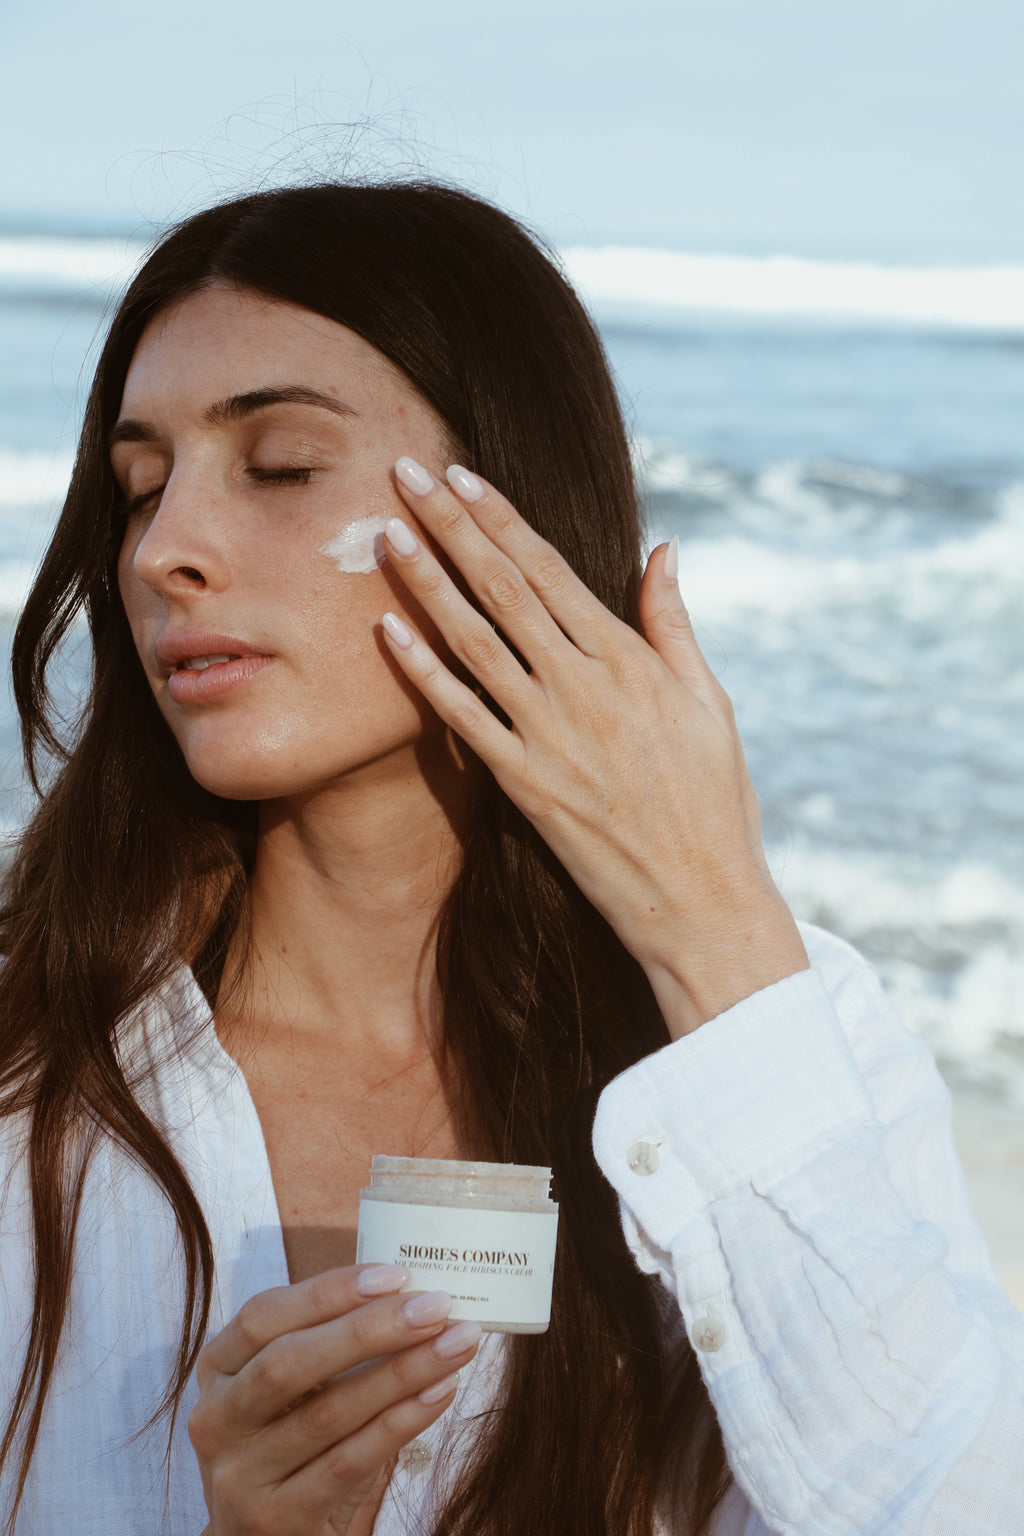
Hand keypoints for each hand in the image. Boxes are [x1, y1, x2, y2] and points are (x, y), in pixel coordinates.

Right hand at [187, 1264, 480, 1535]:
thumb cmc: (288, 1441)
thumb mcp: (288, 1388)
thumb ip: (327, 1338)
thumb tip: (410, 1292)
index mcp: (216, 1368)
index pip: (263, 1316)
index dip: (329, 1292)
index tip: (396, 1274)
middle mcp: (217, 1420)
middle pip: (290, 1362)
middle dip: (370, 1328)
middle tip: (436, 1306)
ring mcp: (241, 1476)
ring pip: (328, 1413)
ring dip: (402, 1372)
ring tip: (457, 1344)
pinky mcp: (277, 1518)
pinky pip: (348, 1463)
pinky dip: (400, 1422)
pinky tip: (440, 1392)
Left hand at [380, 458, 807, 1035]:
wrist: (701, 900)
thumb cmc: (715, 800)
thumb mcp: (710, 701)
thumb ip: (673, 624)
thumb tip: (664, 548)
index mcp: (628, 658)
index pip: (548, 569)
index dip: (498, 518)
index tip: (459, 475)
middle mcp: (582, 685)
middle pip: (501, 589)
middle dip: (449, 526)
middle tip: (403, 472)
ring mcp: (548, 734)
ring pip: (473, 641)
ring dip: (425, 583)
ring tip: (384, 534)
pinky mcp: (523, 783)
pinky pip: (462, 718)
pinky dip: (423, 673)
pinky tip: (386, 630)